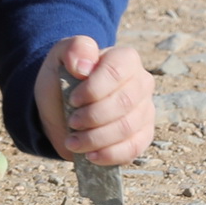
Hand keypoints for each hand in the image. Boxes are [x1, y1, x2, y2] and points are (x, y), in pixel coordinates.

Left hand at [34, 36, 153, 165]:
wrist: (62, 107)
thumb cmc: (64, 77)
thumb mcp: (60, 57)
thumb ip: (74, 49)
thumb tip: (84, 65)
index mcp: (125, 59)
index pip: (117, 71)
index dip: (94, 89)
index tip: (73, 99)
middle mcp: (142, 82)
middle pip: (125, 102)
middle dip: (93, 116)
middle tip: (72, 122)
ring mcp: (145, 110)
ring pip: (127, 128)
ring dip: (96, 138)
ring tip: (74, 141)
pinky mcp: (143, 135)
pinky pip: (134, 148)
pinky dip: (109, 154)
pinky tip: (90, 155)